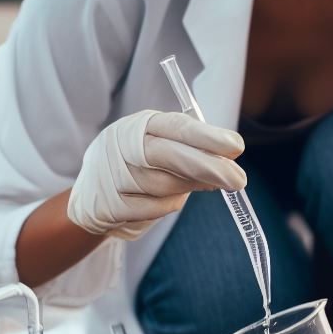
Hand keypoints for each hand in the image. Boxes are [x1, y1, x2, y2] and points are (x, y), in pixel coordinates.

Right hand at [68, 110, 245, 239]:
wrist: (93, 196)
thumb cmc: (139, 166)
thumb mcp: (159, 146)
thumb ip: (190, 150)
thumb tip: (228, 160)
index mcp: (139, 125)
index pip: (176, 126)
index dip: (207, 136)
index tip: (237, 146)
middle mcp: (122, 145)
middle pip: (169, 154)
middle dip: (208, 167)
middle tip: (239, 180)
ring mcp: (113, 175)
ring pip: (165, 185)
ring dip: (190, 188)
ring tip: (205, 185)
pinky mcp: (111, 204)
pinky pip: (155, 208)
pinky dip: (168, 205)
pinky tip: (170, 199)